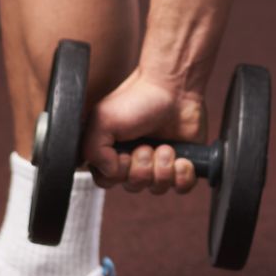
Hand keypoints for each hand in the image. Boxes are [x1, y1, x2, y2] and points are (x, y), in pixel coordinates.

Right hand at [83, 70, 207, 194]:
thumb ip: (92, 151)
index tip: (124, 153)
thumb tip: (109, 173)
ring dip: (162, 167)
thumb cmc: (138, 98)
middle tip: (146, 145)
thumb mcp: (102, 119)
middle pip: (134, 186)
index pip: (107, 181)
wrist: (174, 87)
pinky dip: (183, 175)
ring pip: (157, 188)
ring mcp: (158, 164)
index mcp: (111, 152)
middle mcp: (134, 161)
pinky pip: (182, 187)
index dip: (118, 172)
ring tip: (165, 146)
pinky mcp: (182, 164)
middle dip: (142, 167)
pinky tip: (182, 159)